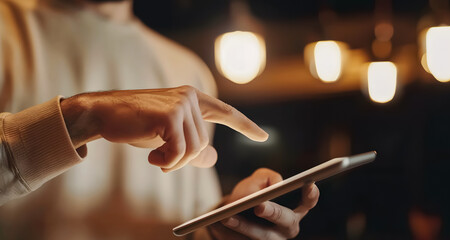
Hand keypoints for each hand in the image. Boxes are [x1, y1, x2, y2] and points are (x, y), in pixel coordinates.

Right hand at [60, 85, 267, 170]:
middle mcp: (190, 97)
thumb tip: (213, 158)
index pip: (225, 112)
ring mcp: (180, 104)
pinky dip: (167, 162)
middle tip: (162, 160)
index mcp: (192, 98)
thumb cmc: (135, 124)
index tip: (262, 136)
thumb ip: (191, 146)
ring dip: (173, 162)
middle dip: (183, 159)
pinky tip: (152, 158)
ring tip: (155, 157)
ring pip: (193, 149)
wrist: (104, 114)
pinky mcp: (169, 116)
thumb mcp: (168, 137)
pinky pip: (179, 152)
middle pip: (203, 143)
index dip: (245, 125)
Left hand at [208, 168, 319, 239]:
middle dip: (273, 213)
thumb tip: (275, 186)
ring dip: (244, 228)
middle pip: (284, 222)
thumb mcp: (259, 179)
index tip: (309, 184)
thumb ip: (268, 176)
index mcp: (294, 210)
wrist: (233, 211)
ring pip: (261, 237)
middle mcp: (287, 229)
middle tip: (259, 206)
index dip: (311, 195)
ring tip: (227, 217)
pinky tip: (217, 225)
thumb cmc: (251, 192)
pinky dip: (229, 235)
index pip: (308, 203)